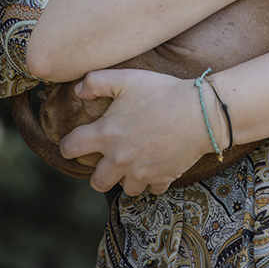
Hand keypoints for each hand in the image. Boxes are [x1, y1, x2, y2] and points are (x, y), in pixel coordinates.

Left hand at [59, 69, 221, 195]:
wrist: (200, 111)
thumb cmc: (162, 91)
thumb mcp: (127, 78)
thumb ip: (96, 81)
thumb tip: (78, 90)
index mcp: (106, 134)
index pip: (71, 148)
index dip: (68, 144)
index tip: (75, 141)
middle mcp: (119, 159)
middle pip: (96, 181)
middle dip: (98, 170)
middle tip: (109, 156)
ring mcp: (141, 172)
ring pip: (124, 188)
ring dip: (126, 177)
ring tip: (133, 161)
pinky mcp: (162, 178)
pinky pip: (152, 188)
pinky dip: (152, 180)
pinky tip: (156, 164)